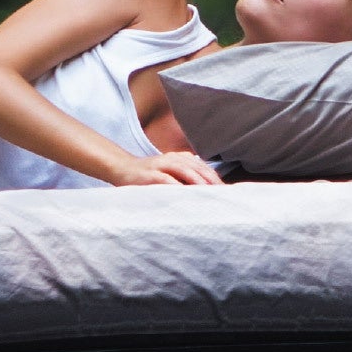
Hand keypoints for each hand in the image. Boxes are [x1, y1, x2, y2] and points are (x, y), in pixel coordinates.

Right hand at [107, 151, 223, 186]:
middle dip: (211, 180)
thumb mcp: (171, 173)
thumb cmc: (150, 175)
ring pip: (183, 170)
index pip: (203, 167)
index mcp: (181, 158)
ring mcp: (160, 165)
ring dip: (197, 181)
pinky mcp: (149, 175)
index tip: (228, 191)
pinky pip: (164, 179)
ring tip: (209, 191)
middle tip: (223, 193)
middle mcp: (172, 159)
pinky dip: (175, 186)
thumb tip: (207, 189)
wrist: (123, 168)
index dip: (216, 178)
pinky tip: (183, 193)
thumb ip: (187, 178)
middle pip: (197, 168)